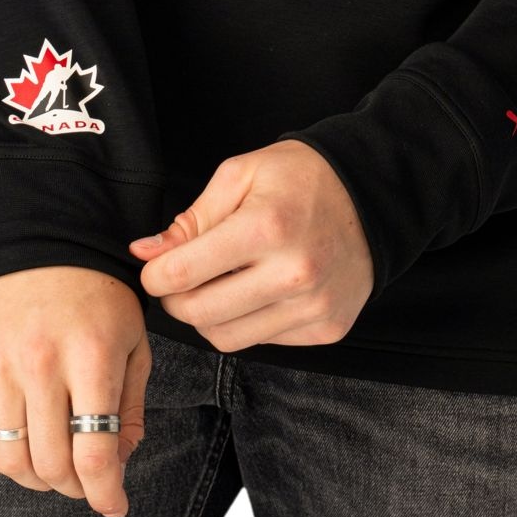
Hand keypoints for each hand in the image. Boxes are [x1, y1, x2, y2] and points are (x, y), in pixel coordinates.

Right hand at [0, 265, 150, 516]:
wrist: (42, 236)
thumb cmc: (99, 292)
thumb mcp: (133, 339)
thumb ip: (130, 404)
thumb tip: (120, 462)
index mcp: (91, 356)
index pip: (94, 453)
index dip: (106, 494)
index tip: (115, 505)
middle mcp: (41, 363)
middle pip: (51, 465)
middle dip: (75, 488)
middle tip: (87, 482)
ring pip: (10, 461)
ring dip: (35, 480)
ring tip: (53, 467)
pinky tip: (17, 449)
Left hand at [129, 140, 373, 349]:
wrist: (371, 196)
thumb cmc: (302, 178)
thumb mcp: (241, 175)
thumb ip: (192, 219)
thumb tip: (145, 253)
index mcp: (267, 227)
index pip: (185, 273)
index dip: (156, 275)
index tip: (154, 269)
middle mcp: (293, 273)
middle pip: (201, 314)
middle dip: (175, 301)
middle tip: (177, 281)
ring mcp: (313, 306)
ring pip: (228, 338)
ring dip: (208, 317)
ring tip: (215, 287)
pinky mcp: (326, 328)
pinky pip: (264, 341)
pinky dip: (247, 322)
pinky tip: (255, 292)